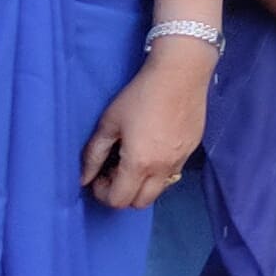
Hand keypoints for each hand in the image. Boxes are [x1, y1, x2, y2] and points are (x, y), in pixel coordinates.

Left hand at [83, 43, 211, 209]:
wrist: (181, 73)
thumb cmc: (140, 95)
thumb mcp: (109, 123)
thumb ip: (93, 154)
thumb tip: (82, 178)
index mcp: (139, 163)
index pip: (118, 200)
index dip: (102, 192)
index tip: (98, 174)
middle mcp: (162, 169)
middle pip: (140, 203)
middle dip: (123, 193)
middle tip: (115, 170)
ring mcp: (181, 160)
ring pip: (159, 190)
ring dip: (142, 184)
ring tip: (135, 159)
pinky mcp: (192, 149)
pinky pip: (172, 172)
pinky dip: (158, 170)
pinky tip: (153, 145)